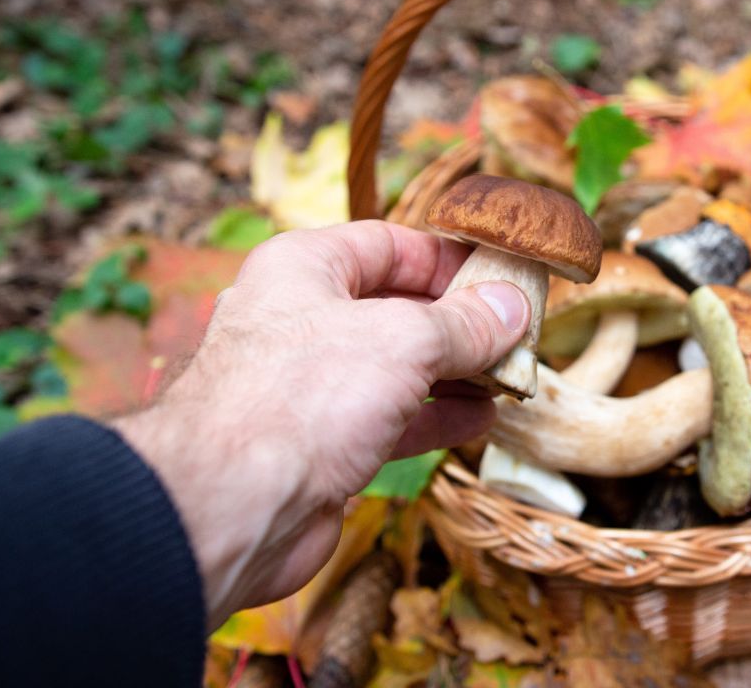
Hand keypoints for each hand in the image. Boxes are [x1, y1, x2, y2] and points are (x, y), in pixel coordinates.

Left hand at [112, 221, 527, 628]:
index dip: (447, 259)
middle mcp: (302, 319)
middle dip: (461, 323)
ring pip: (399, 367)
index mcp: (304, 269)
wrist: (232, 505)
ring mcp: (312, 385)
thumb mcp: (404, 340)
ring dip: (458, 373)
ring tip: (512, 378)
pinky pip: (392, 418)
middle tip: (518, 333)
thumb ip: (464, 324)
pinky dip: (438, 415)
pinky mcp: (323, 442)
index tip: (501, 275)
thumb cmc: (299, 397)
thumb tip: (512, 307)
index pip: (387, 244)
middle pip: (397, 308)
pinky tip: (481, 419)